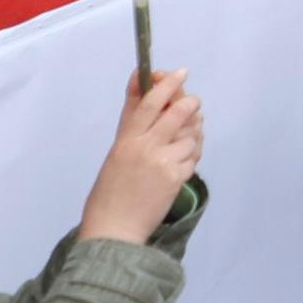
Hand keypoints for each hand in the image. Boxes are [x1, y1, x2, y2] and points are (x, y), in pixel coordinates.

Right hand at [80, 70, 204, 242]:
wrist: (114, 230)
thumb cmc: (108, 193)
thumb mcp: (115, 153)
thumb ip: (131, 121)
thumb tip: (139, 82)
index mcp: (126, 140)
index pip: (149, 103)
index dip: (167, 84)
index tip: (180, 72)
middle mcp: (146, 148)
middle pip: (177, 112)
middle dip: (189, 102)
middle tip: (192, 102)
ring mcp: (164, 163)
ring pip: (191, 134)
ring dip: (192, 132)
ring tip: (184, 138)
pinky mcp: (177, 179)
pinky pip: (194, 156)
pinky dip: (193, 152)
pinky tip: (185, 155)